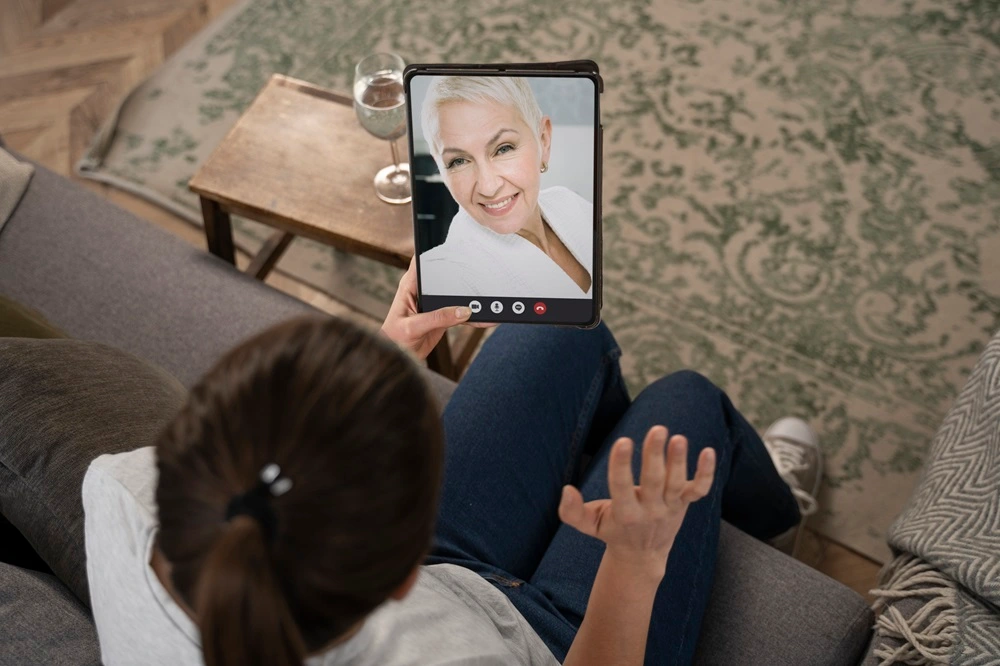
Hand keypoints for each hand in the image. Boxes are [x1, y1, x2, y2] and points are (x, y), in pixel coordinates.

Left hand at [381, 258, 491, 359]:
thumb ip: (438, 318)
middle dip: (462, 273)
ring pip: (456, 294)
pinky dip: (473, 316)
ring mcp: (434, 302)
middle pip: (444, 274)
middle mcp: (423, 290)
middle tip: (480, 272)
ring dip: (470, 297)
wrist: (398, 358)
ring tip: (488, 298)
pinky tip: (486, 318)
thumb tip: (463, 311)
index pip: (422, 260)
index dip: (435, 248)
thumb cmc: (395, 340)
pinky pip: (461, 313)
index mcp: (410, 285)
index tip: (454, 245)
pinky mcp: (443, 315)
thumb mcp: (414, 327)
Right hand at [558, 426, 714, 578]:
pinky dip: (706, 473)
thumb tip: (566, 490)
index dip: (621, 466)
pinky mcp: (684, 503)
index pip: (622, 488)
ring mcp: (670, 507)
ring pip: (677, 484)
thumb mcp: (590, 525)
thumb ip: (572, 512)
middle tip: (657, 429)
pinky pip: (699, 490)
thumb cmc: (612, 531)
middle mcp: (650, 510)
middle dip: (655, 456)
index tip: (622, 442)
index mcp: (625, 513)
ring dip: (679, 460)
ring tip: (678, 438)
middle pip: (655, 482)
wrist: (643, 556)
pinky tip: (709, 451)